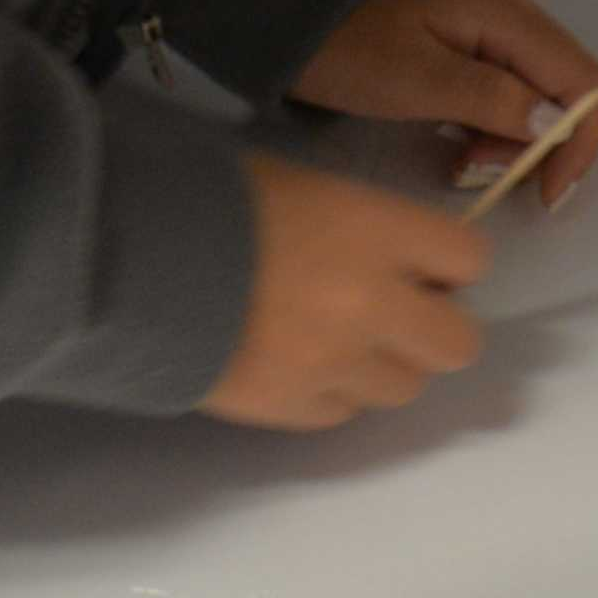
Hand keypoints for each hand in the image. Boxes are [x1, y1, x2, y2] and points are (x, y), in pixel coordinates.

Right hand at [195, 152, 491, 428]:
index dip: (450, 264)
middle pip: (457, 344)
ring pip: (404, 388)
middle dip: (434, 327)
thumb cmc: (212, 199)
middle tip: (396, 312)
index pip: (468, 260)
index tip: (425, 265)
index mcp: (380, 232)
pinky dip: (332, 392)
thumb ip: (362, 224)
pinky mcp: (293, 407)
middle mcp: (375, 304)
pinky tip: (298, 363)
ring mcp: (336, 364)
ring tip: (338, 340)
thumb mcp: (301, 184)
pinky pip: (343, 413)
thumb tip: (394, 259)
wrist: (129, 262)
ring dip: (383, 364)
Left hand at [295, 0, 597, 206]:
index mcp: (506, 15)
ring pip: (538, 96)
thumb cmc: (350, 48)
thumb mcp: (417, 80)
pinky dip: (493, 129)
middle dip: (541, 144)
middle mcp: (511, 15)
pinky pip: (506, 93)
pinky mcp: (469, 46)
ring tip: (460, 163)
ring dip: (513, 141)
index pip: (584, 80)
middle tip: (479, 171)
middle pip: (567, 89)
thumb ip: (491, 99)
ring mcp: (491, 29)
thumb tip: (553, 125)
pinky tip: (456, 147)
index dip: (579, 140)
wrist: (290, 14)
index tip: (545, 193)